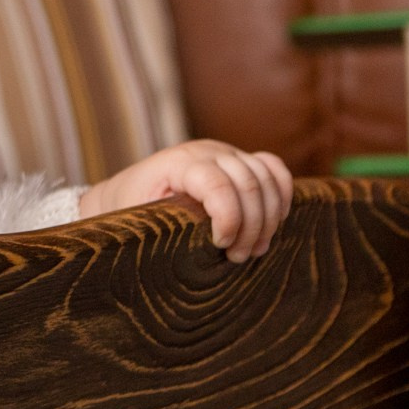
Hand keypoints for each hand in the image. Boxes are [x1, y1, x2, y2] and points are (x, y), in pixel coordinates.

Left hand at [79, 140, 292, 262]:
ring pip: (266, 178)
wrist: (128, 191)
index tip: (222, 245)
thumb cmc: (131, 209)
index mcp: (178, 163)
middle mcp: (206, 151)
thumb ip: (169, 224)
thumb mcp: (139, 218)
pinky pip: (274, 169)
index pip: (218, 185)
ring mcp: (226, 152)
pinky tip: (275, 221)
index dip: (229, 219)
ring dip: (268, 218)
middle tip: (239, 257)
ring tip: (254, 249)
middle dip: (251, 226)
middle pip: (249, 184)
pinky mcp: (240, 159)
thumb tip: (200, 243)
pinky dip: (281, 195)